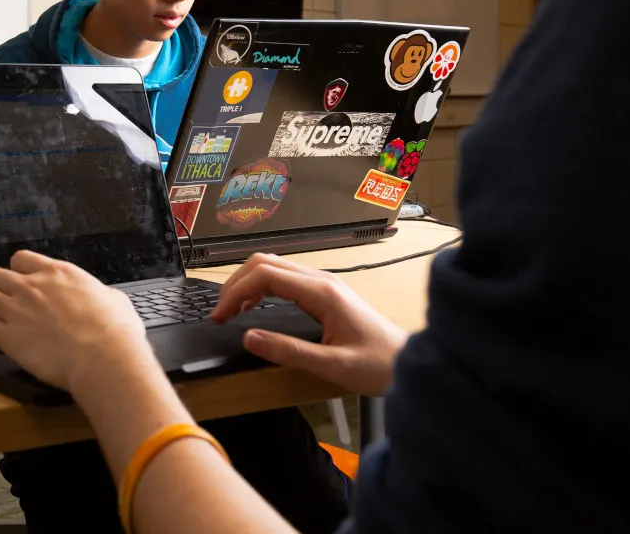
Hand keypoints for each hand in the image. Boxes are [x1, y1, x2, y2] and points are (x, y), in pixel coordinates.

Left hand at [0, 251, 155, 391]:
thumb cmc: (114, 333)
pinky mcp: (9, 337)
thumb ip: (100, 294)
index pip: (20, 259)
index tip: (20, 283)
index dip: (17, 271)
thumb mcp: (115, 300)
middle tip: (1, 300)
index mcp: (58, 274)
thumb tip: (104, 298)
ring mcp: (18, 310)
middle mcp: (33, 287)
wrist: (104, 358)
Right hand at [209, 253, 406, 396]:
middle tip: (220, 314)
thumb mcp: (332, 366)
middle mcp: (321, 281)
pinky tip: (254, 307)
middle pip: (265, 263)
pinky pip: (284, 278)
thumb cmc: (377, 366)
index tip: (219, 316)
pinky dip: (261, 287)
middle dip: (236, 284)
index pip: (265, 274)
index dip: (236, 292)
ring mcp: (323, 284)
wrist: (409, 363)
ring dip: (247, 284)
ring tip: (231, 311)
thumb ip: (289, 352)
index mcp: (321, 293)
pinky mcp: (324, 293)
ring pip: (273, 267)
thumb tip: (249, 338)